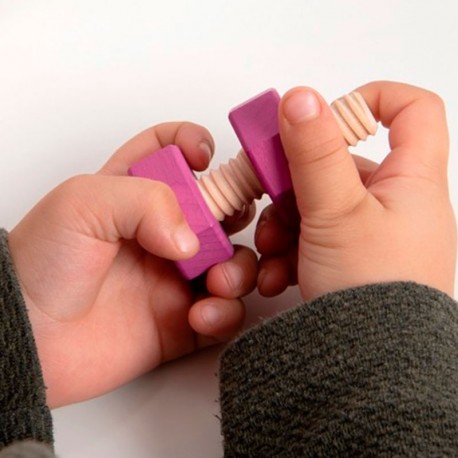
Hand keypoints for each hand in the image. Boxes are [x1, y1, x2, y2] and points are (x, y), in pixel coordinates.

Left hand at [9, 122, 256, 407]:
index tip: (205, 158)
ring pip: (233, 262)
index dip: (195, 143)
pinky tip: (200, 316)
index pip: (173, 150)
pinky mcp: (181, 320)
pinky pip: (224, 312)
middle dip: (237, 213)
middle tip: (227, 226)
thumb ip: (145, 200)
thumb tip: (191, 240)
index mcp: (136, 193)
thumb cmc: (40, 266)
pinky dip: (226, 313)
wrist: (27, 341)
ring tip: (217, 282)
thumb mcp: (82, 205)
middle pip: (220, 209)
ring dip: (239, 270)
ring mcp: (174, 276)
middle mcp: (160, 232)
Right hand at [255, 81, 456, 299]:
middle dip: (296, 182)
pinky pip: (315, 238)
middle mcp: (395, 205)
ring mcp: (371, 235)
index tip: (325, 117)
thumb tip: (301, 98)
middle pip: (342, 164)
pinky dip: (292, 250)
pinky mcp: (350, 260)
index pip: (413, 111)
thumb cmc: (370, 291)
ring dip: (285, 223)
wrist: (369, 368)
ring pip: (319, 205)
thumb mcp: (335, 212)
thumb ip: (314, 152)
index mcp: (410, 182)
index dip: (369, 100)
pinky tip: (277, 274)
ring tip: (270, 252)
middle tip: (269, 200)